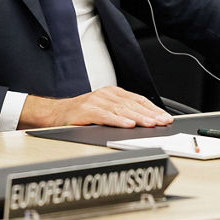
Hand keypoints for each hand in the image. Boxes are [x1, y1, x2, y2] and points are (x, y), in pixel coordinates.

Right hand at [19, 86, 173, 128]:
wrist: (54, 114)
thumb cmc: (80, 115)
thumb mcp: (104, 111)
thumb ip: (121, 114)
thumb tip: (145, 123)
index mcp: (112, 93)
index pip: (138, 100)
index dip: (153, 109)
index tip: (165, 118)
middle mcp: (105, 94)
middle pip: (132, 104)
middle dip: (150, 114)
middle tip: (162, 122)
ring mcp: (95, 101)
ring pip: (121, 109)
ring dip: (138, 117)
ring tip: (150, 124)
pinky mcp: (86, 110)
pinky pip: (105, 116)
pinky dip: (118, 120)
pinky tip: (128, 125)